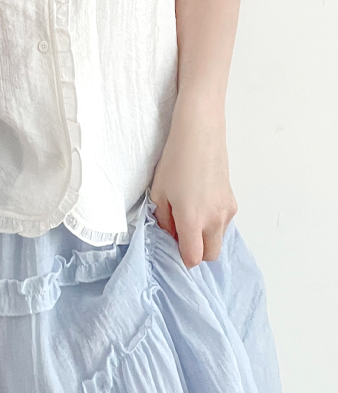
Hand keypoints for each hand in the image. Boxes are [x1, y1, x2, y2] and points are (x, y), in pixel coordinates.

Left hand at [149, 92, 238, 268]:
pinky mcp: (233, 201)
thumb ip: (164, 220)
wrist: (199, 134)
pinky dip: (214, 223)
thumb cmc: (175, 161)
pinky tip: (201, 203)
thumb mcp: (159, 192)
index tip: (173, 245)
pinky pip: (224, 223)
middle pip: (210, 255)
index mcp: (193, 221)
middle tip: (181, 233)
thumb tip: (171, 234)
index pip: (193, 258)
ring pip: (219, 239)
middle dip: (197, 251)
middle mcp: (214, 220)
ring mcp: (227, 211)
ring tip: (190, 214)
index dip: (181, 257)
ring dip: (206, 236)